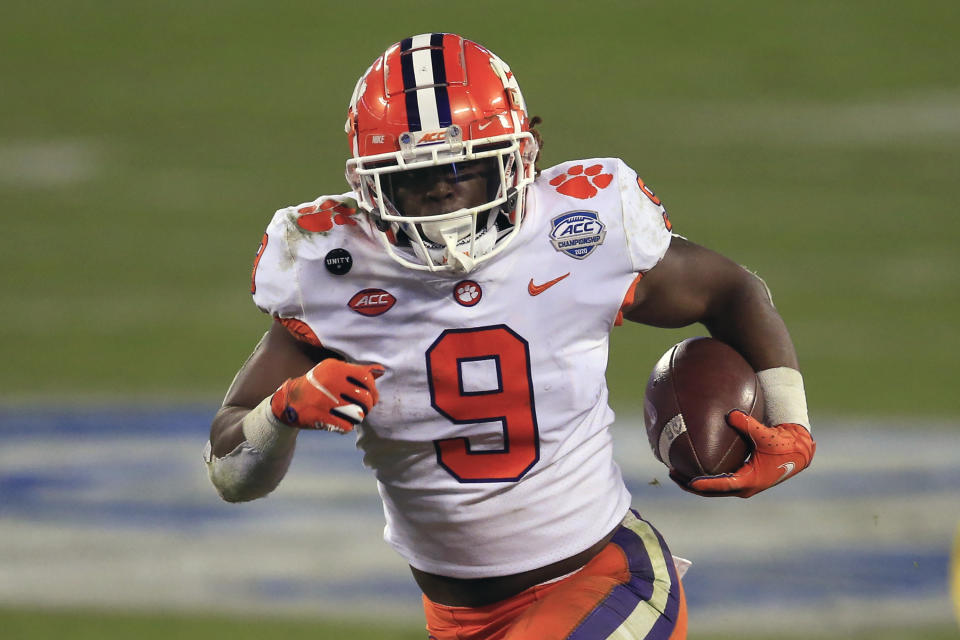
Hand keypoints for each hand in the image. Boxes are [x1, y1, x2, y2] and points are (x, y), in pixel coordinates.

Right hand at [270, 359, 383, 432]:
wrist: (288, 400)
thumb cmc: (318, 385)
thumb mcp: (333, 371)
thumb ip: (356, 371)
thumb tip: (381, 371)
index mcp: (334, 368)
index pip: (366, 377)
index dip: (373, 389)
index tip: (372, 397)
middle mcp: (330, 382)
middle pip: (364, 398)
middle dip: (368, 407)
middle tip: (364, 409)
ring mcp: (324, 400)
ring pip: (358, 414)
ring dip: (358, 417)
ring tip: (352, 415)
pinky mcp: (320, 416)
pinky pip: (346, 426)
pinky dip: (347, 426)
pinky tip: (342, 423)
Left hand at [670, 410, 815, 497]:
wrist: (798, 452)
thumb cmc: (783, 444)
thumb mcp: (766, 435)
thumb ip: (748, 424)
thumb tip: (731, 413)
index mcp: (750, 480)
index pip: (722, 485)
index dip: (705, 484)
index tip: (689, 481)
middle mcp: (744, 487)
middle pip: (712, 491)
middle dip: (690, 484)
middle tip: (672, 473)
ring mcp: (743, 485)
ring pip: (714, 488)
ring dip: (695, 482)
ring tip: (675, 471)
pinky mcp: (742, 480)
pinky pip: (719, 481)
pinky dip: (705, 477)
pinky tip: (691, 466)